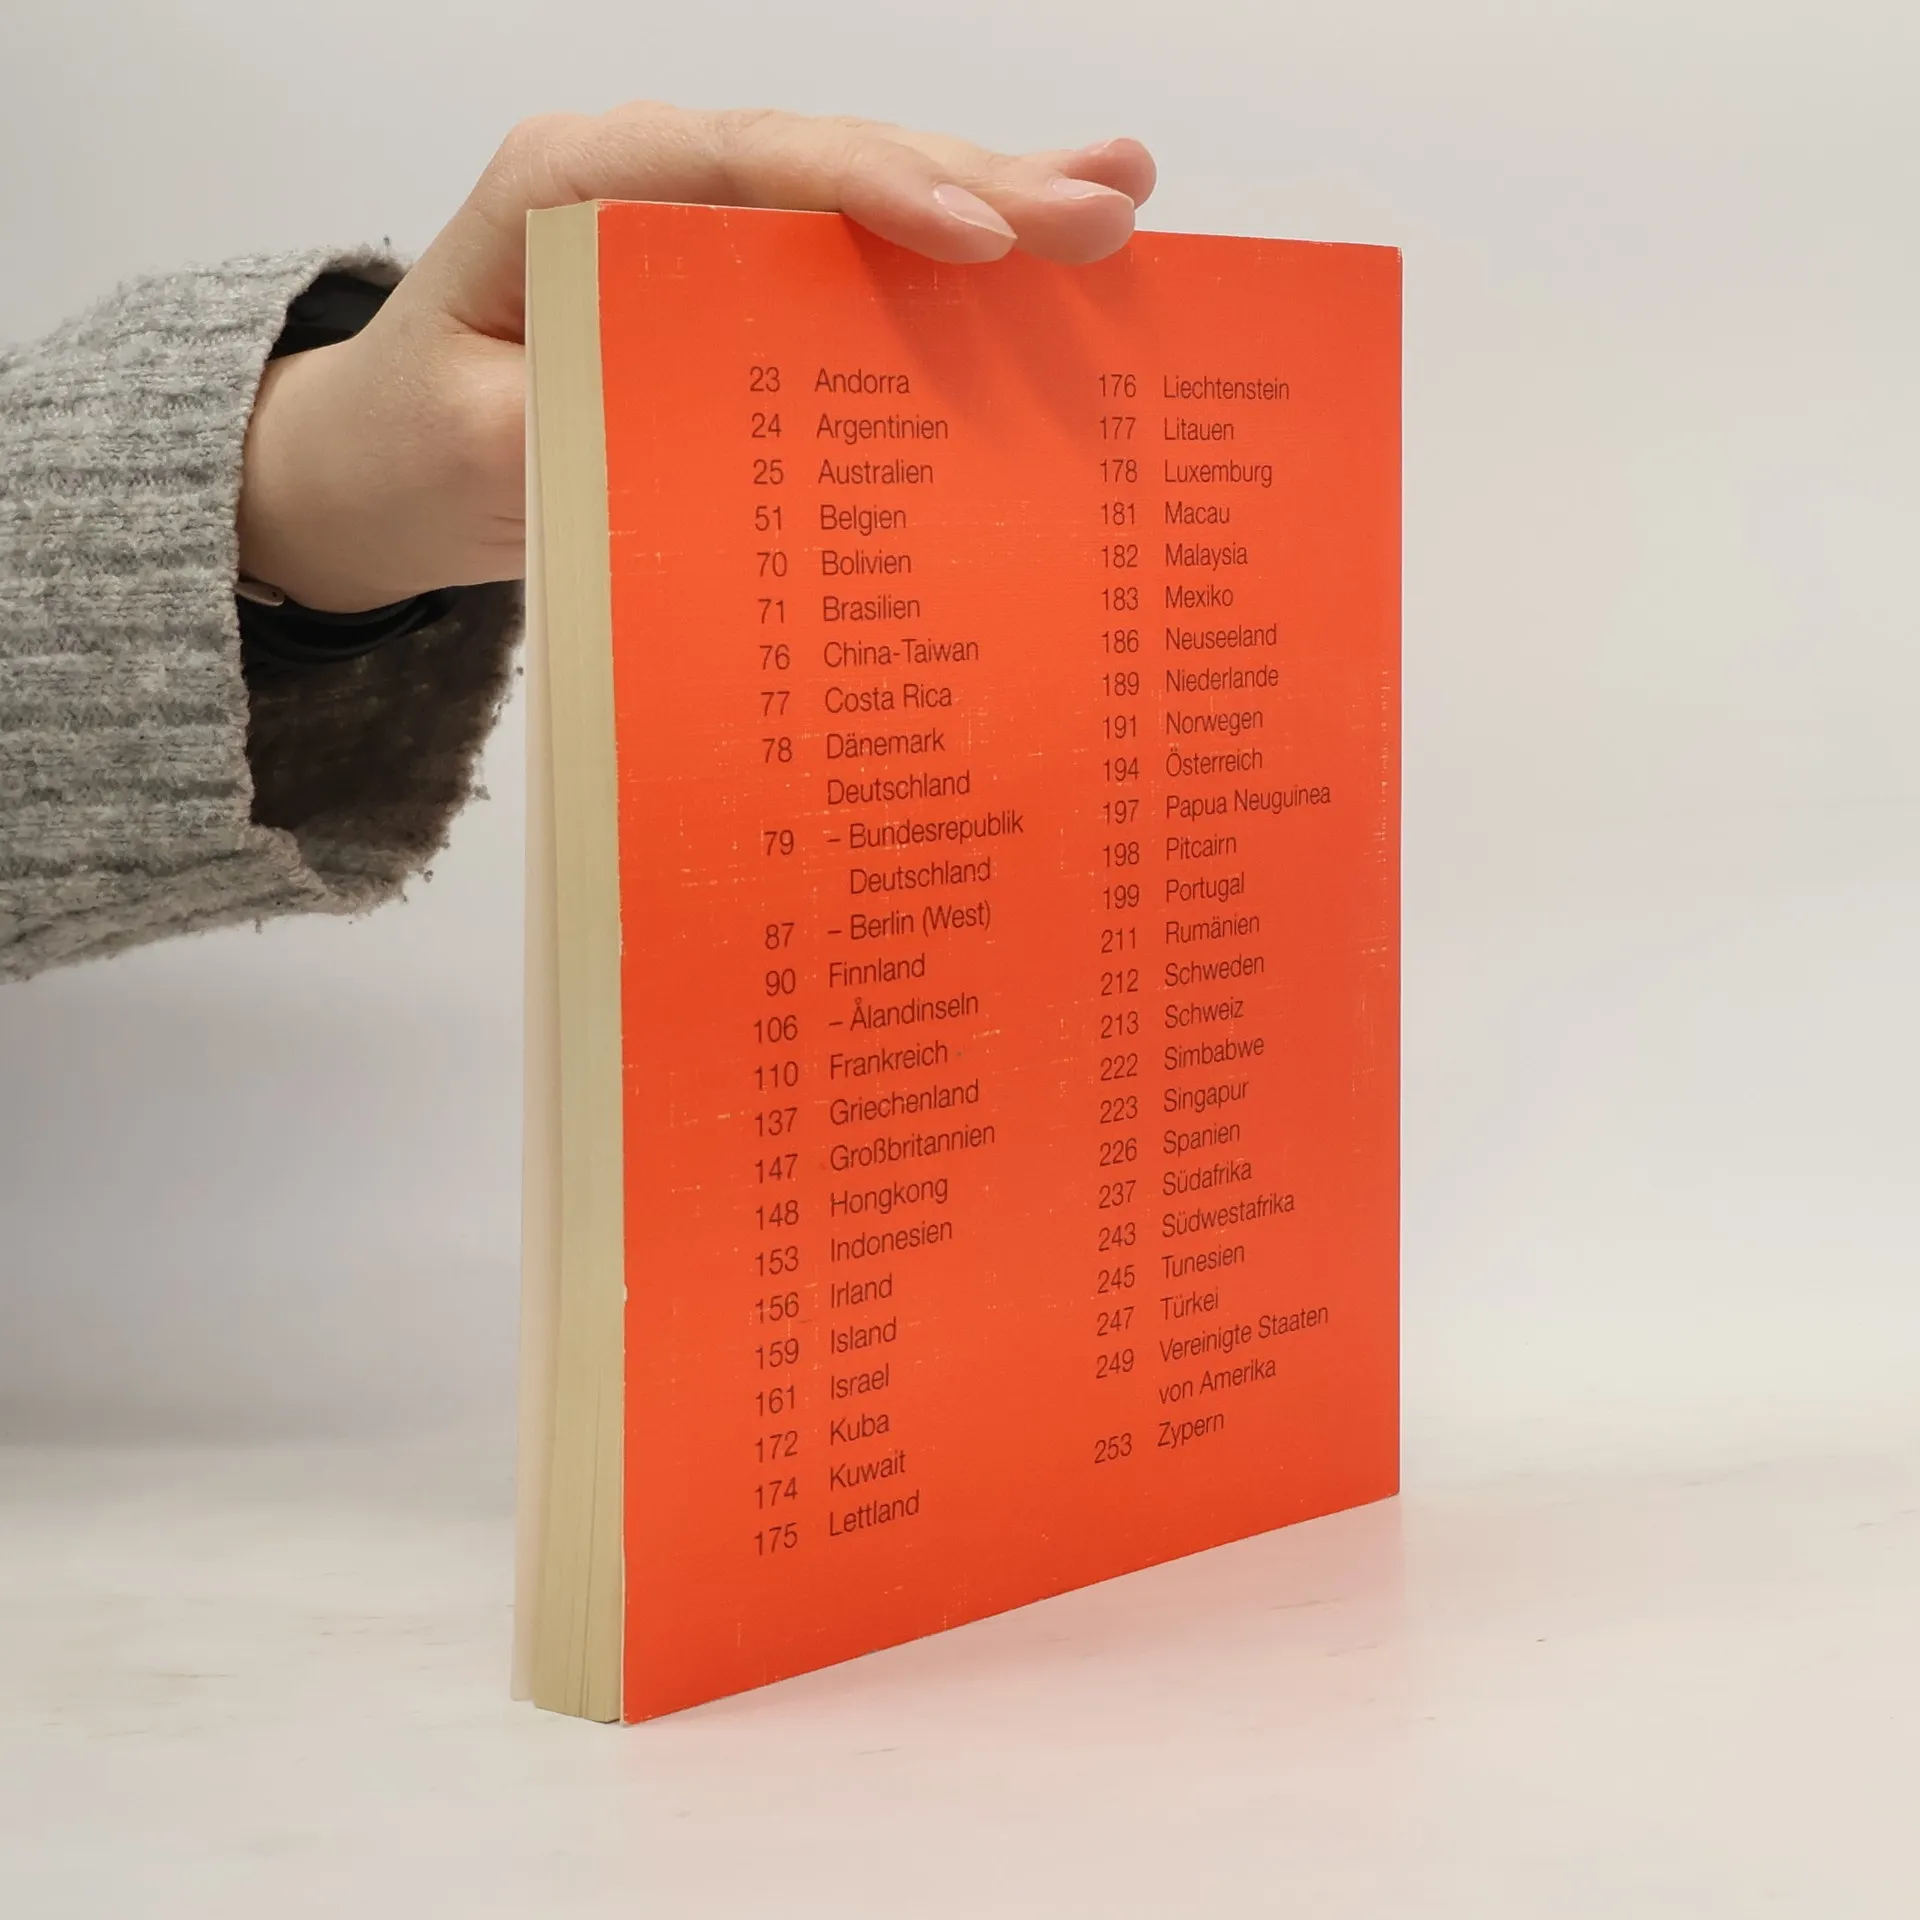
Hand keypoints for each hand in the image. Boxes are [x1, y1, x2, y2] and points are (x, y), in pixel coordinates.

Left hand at [237, 105, 1156, 611]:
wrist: (390, 455)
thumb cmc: (422, 442)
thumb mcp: (479, 450)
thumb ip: (589, 428)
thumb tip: (731, 441)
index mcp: (572, 186)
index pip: (737, 160)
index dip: (865, 188)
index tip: (975, 235)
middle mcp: (649, 179)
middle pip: (829, 159)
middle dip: (975, 181)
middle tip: (1107, 210)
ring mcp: (702, 225)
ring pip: (863, 194)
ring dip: (995, 197)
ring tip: (1122, 196)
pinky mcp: (738, 280)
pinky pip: (856, 259)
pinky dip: (954, 259)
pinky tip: (1045, 240)